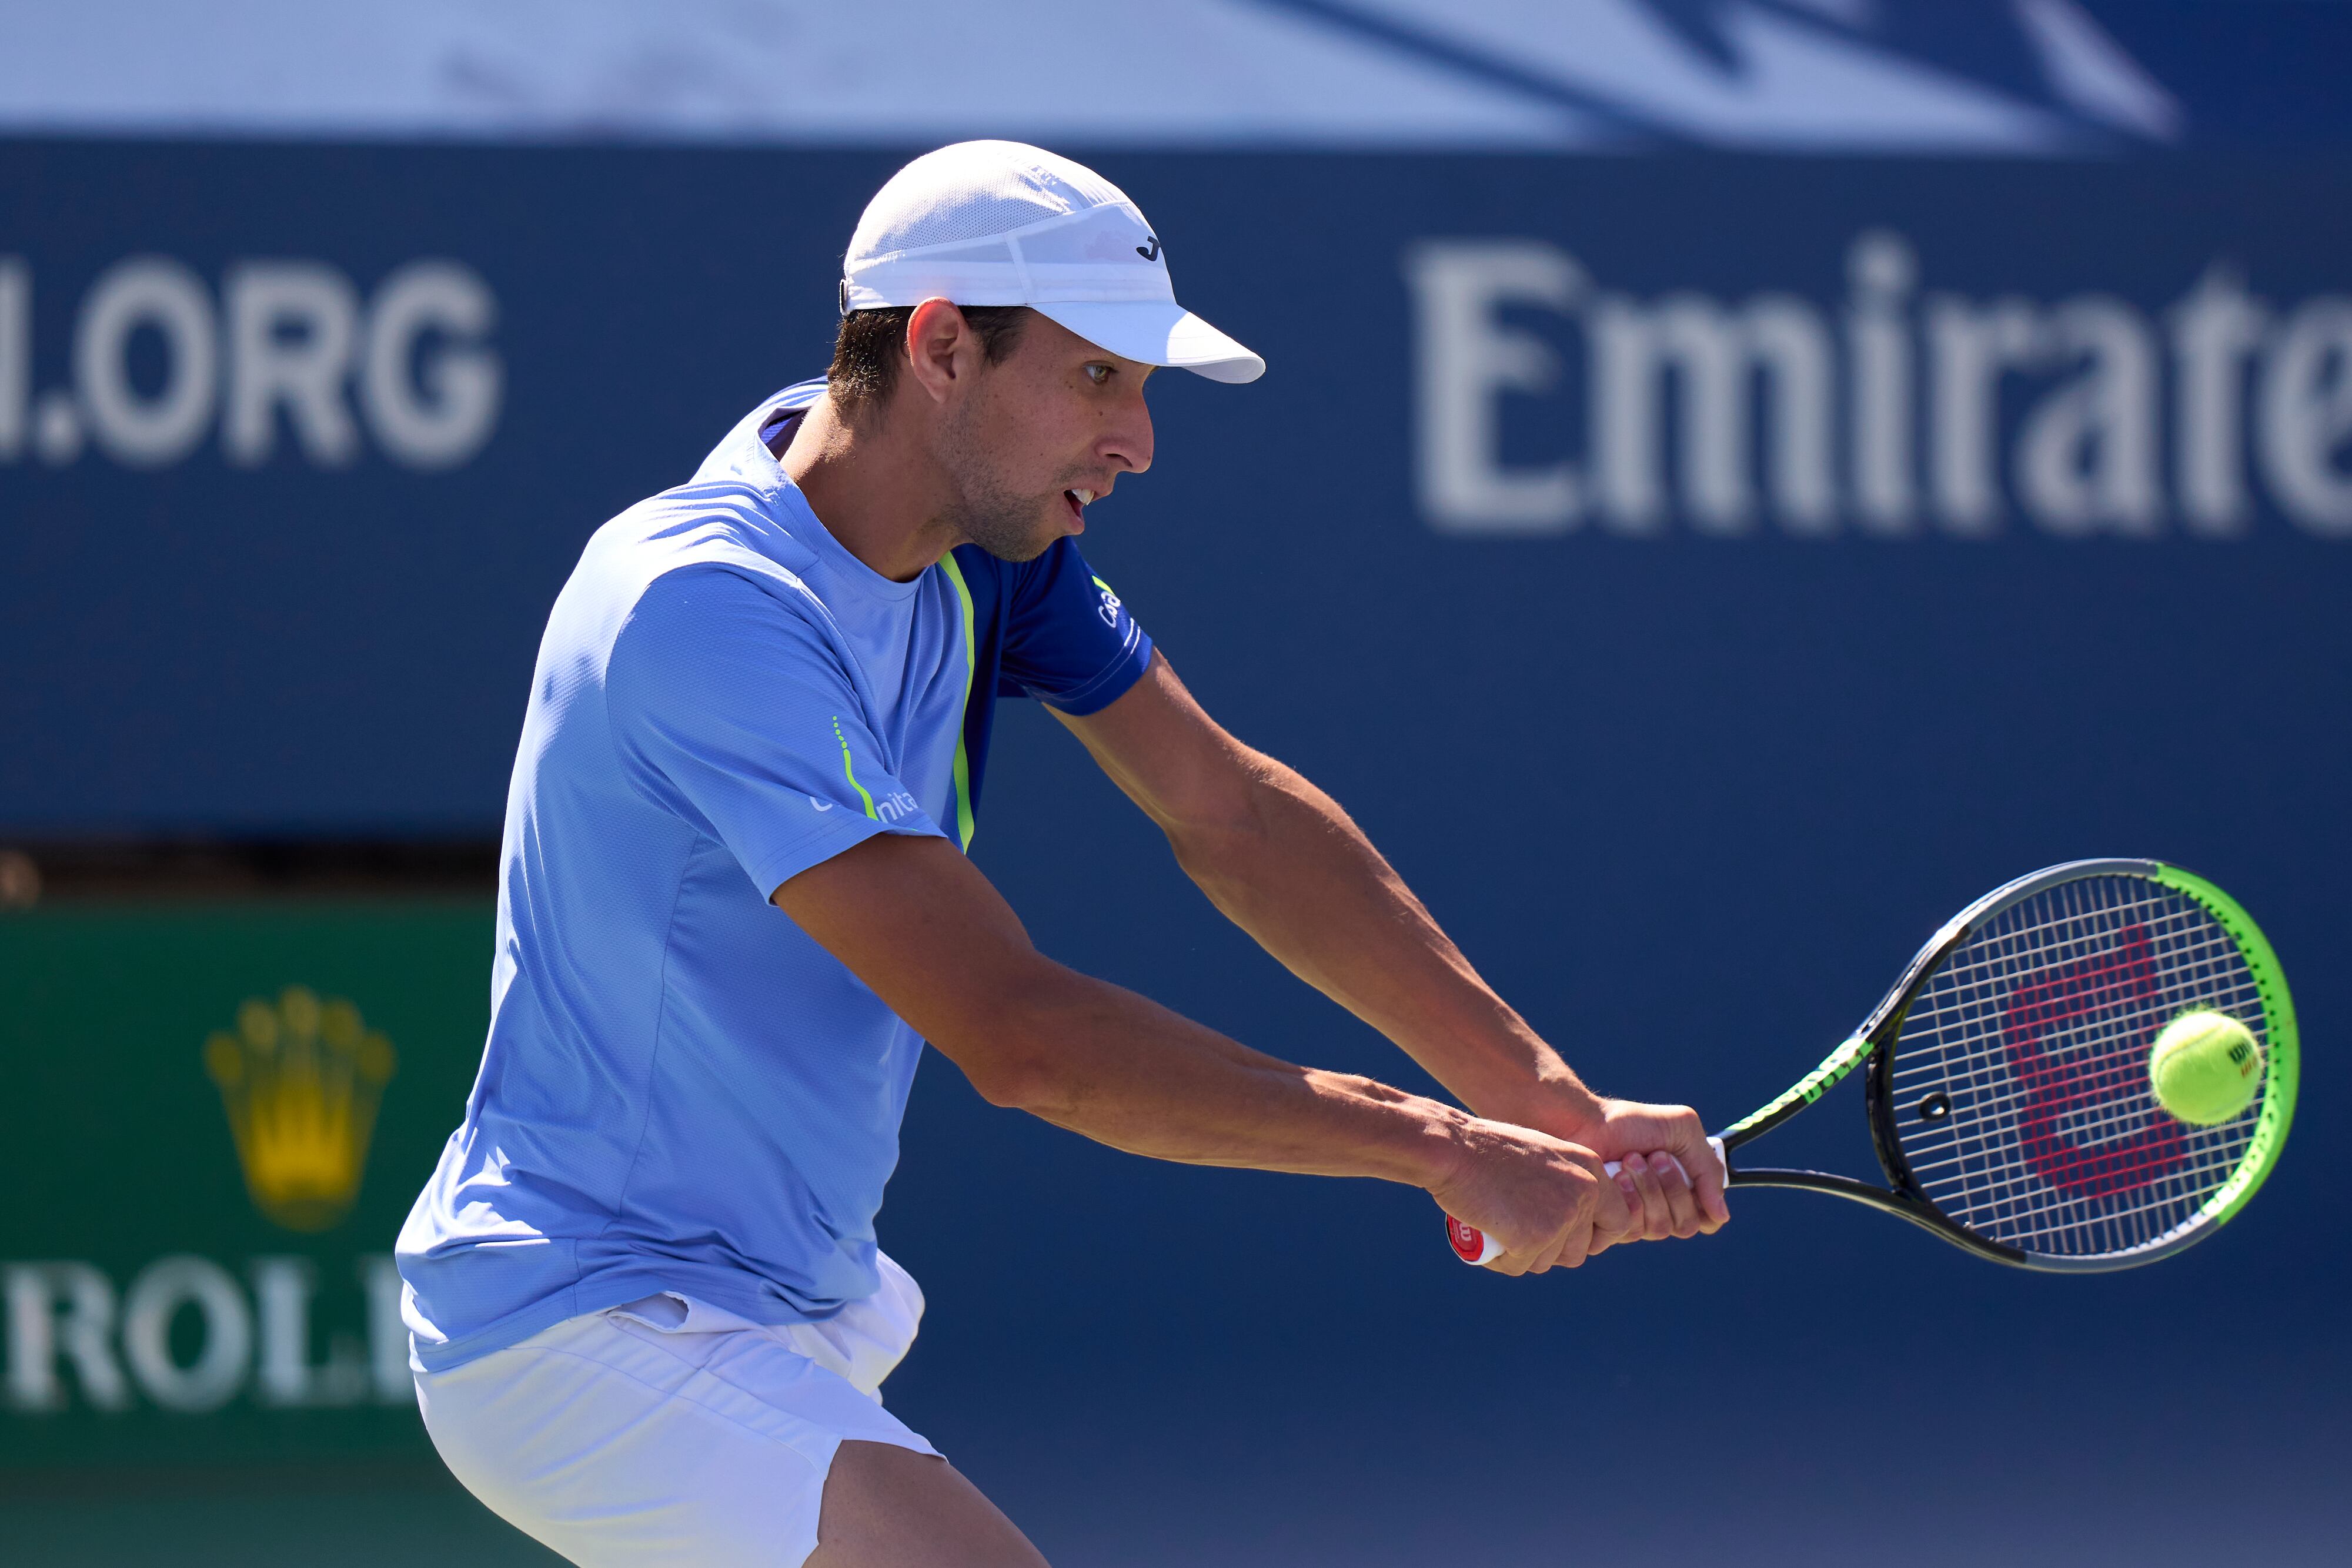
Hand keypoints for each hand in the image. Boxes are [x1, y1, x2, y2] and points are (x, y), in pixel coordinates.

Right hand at [1426, 1116, 1634, 1274]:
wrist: (1452, 1150)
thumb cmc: (1487, 1149)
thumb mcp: (1543, 1155)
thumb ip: (1567, 1181)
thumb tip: (1576, 1219)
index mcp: (1591, 1169)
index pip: (1618, 1221)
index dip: (1595, 1237)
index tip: (1568, 1237)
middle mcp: (1583, 1193)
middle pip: (1579, 1250)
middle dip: (1550, 1251)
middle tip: (1520, 1232)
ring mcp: (1560, 1217)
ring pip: (1548, 1261)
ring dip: (1523, 1255)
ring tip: (1498, 1230)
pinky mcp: (1532, 1239)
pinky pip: (1520, 1266)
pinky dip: (1502, 1260)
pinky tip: (1487, 1238)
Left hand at [1488, 1084, 1729, 1240]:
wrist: (1584, 1123)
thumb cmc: (1629, 1123)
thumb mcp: (1682, 1130)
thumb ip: (1708, 1169)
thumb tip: (1722, 1215)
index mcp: (1680, 1190)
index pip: (1706, 1220)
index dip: (1703, 1204)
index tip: (1686, 1170)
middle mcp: (1659, 1210)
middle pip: (1686, 1225)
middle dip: (1672, 1187)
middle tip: (1653, 1156)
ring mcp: (1633, 1220)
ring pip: (1660, 1229)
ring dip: (1648, 1189)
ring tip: (1628, 1160)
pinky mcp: (1608, 1226)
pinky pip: (1632, 1231)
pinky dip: (1627, 1200)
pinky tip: (1614, 1177)